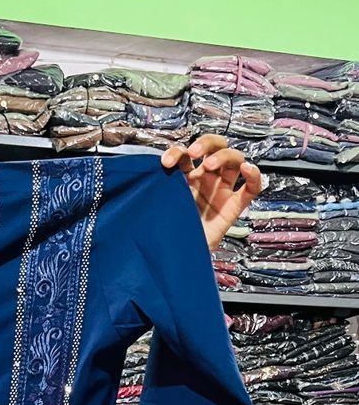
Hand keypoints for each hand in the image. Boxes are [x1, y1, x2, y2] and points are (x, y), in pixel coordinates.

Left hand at [161, 134, 263, 251]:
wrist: (178, 260)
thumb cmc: (170, 234)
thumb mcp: (161, 205)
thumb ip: (159, 187)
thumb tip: (150, 169)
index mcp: (188, 178)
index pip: (187, 153)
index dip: (177, 152)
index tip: (166, 162)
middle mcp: (207, 181)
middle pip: (216, 147)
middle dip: (206, 144)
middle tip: (194, 153)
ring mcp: (222, 192)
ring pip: (235, 160)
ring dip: (224, 156)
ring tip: (209, 165)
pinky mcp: (234, 207)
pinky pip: (252, 188)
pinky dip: (254, 175)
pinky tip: (247, 169)